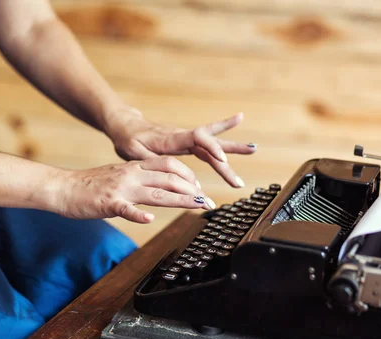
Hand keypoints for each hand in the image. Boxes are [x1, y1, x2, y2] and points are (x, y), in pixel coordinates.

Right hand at [52, 156, 214, 222]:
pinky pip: (125, 209)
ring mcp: (120, 189)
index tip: (200, 188)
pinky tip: (149, 218)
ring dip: (180, 199)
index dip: (188, 175)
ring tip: (198, 205)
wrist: (64, 187)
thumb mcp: (121, 175)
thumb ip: (141, 178)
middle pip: (169, 178)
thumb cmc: (92, 185)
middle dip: (192, 190)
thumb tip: (162, 185)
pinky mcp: (107, 203)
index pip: (169, 165)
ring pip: (155, 192)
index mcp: (135, 167)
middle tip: (208, 202)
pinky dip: (138, 214)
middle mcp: (131, 174)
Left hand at [105, 106, 256, 187]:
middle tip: (244, 168)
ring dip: (232, 148)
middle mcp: (182, 136)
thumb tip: (165, 170)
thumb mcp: (133, 152)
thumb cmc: (128, 139)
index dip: (210, 147)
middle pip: (209, 144)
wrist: (126, 126)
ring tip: (253, 149)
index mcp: (170, 139)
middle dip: (228, 155)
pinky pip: (208, 142)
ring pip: (213, 143)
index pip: (195, 139)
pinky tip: (239, 129)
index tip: (221, 159)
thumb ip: (150, 160)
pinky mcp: (187, 142)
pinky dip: (223, 137)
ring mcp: (186, 138)